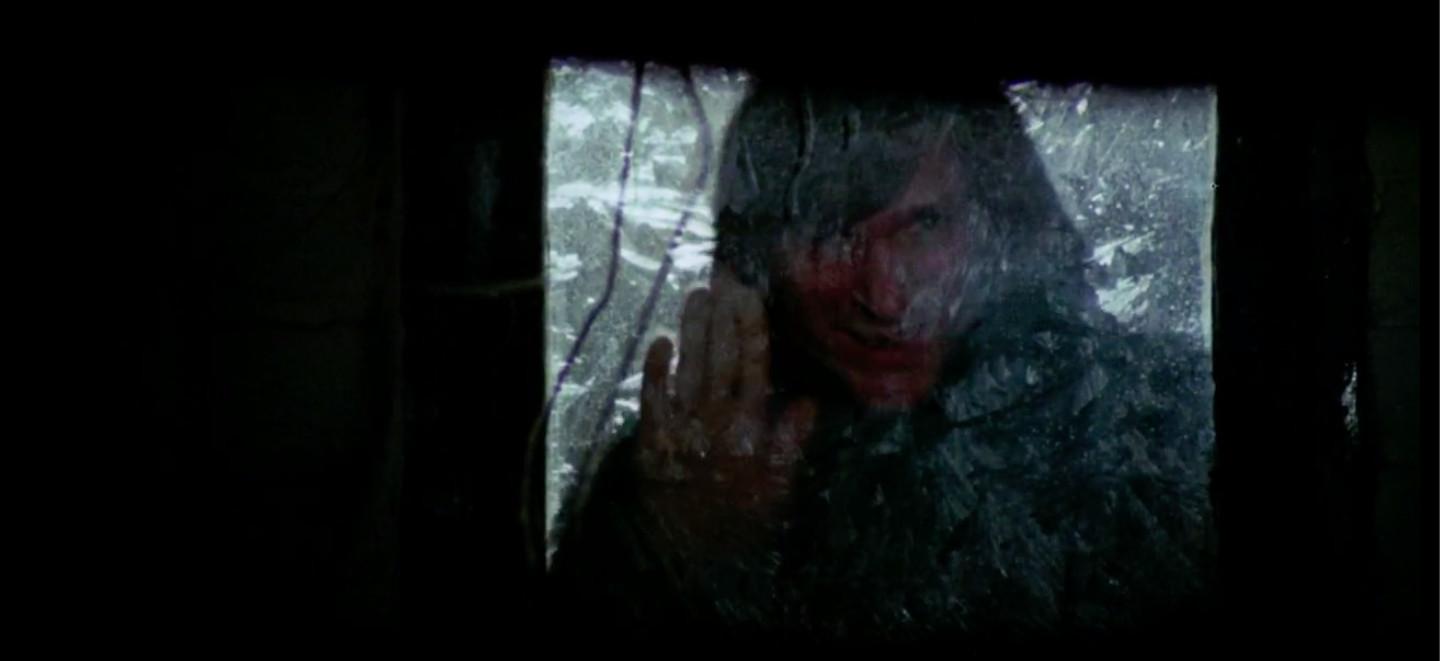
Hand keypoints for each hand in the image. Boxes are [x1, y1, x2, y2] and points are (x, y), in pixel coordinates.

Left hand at [635, 266, 817, 549]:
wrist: (683, 548)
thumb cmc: (738, 519)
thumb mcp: (776, 489)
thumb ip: (790, 445)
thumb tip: (807, 403)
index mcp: (748, 425)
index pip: (753, 364)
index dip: (752, 326)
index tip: (751, 293)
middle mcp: (713, 415)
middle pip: (719, 354)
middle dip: (722, 314)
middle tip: (722, 276)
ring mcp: (680, 421)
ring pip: (689, 364)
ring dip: (693, 328)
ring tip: (698, 294)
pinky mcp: (652, 433)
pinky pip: (651, 393)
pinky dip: (655, 367)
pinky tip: (661, 340)